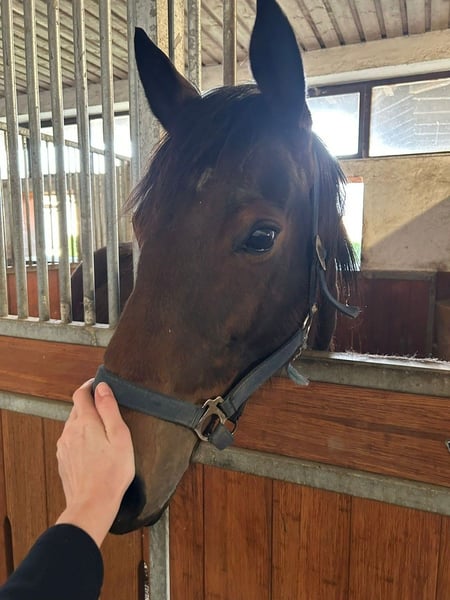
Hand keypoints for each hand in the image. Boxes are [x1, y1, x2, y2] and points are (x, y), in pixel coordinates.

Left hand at [56, 380, 134, 546]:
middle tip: (107, 410)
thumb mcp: (120, 436)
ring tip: (103, 432)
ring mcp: (64, 446)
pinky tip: (94, 449)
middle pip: (77, 409)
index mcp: (85, 422)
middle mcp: (70, 431)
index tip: (100, 385)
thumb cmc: (112, 473)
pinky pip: (71, 441)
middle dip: (90, 405)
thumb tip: (101, 387)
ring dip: (85, 422)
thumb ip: (109, 409)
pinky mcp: (63, 460)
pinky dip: (81, 438)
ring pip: (73, 425)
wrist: (92, 505)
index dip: (90, 386)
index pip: (81, 394)